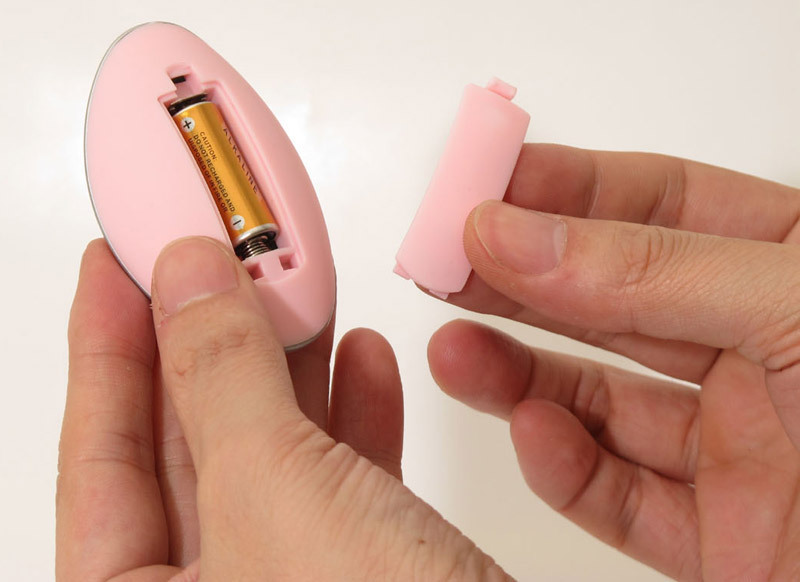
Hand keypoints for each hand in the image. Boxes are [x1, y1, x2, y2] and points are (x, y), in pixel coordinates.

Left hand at [57, 238, 508, 580]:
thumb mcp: (273, 494)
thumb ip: (220, 377)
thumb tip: (186, 280)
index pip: (98, 452)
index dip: (107, 343)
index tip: (119, 264)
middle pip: (187, 443)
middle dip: (210, 340)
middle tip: (215, 257)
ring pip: (270, 453)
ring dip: (291, 365)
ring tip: (298, 287)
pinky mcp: (359, 574)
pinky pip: (338, 480)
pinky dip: (353, 415)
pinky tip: (363, 361)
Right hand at [427, 144, 799, 580]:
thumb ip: (653, 271)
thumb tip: (518, 233)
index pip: (661, 206)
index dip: (565, 189)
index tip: (483, 187)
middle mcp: (766, 354)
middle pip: (612, 298)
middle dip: (520, 274)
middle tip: (443, 258)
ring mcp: (741, 449)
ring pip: (601, 399)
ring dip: (518, 369)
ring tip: (453, 344)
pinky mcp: (723, 537)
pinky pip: (623, 495)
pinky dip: (566, 467)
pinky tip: (530, 431)